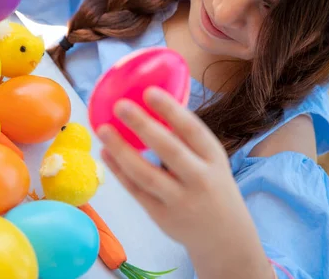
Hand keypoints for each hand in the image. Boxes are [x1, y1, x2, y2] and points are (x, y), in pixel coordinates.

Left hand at [97, 87, 273, 277]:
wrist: (226, 238)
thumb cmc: (212, 187)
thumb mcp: (212, 161)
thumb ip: (187, 140)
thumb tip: (151, 104)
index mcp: (214, 158)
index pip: (193, 130)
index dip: (171, 110)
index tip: (149, 91)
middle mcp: (200, 179)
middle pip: (168, 150)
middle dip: (142, 126)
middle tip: (120, 105)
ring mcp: (180, 201)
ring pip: (145, 174)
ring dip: (121, 150)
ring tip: (103, 129)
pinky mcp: (161, 216)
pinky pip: (136, 190)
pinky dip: (118, 170)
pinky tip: (106, 152)